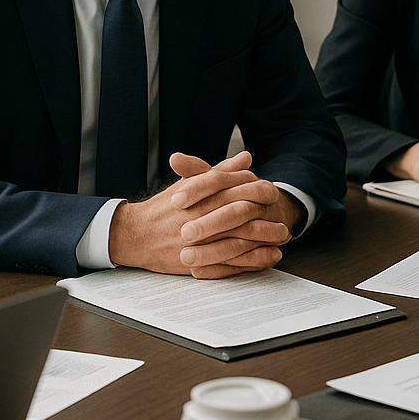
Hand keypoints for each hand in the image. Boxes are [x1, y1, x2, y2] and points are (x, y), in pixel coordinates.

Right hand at [109, 151, 292, 277]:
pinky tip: (268, 257)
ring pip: (238, 239)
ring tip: (281, 237)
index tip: (272, 192)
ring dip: (264, 238)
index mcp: (198, 195)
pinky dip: (252, 260)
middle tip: (283, 216)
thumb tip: (245, 158)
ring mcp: (198, 240)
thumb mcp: (190, 185)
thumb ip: (219, 171)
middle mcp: (199, 216)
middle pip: (240, 213)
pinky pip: (231, 262)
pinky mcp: (197, 261)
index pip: (234, 188)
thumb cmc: (164, 209)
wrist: (135, 234)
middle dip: (265, 215)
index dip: (257, 189)